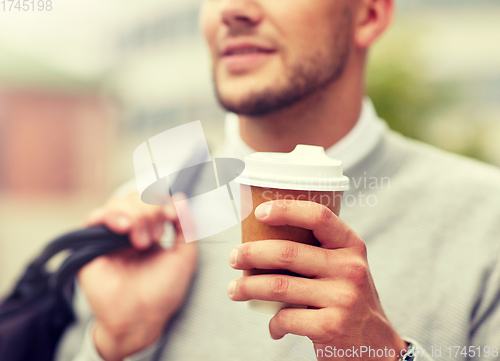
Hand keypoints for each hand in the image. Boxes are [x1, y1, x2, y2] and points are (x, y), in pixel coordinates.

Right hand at [79, 192, 196, 360]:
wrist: (142, 318)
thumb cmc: (163, 291)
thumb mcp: (184, 256)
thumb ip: (186, 227)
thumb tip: (179, 198)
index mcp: (147, 231)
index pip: (149, 200)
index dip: (161, 201)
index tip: (172, 215)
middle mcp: (126, 232)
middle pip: (133, 198)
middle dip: (149, 210)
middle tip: (157, 235)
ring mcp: (108, 238)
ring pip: (115, 204)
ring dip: (134, 214)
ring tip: (143, 239)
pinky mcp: (89, 248)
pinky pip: (94, 219)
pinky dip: (111, 216)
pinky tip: (125, 228)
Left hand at [227, 200, 406, 360]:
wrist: (374, 343)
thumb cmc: (346, 296)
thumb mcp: (343, 267)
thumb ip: (317, 251)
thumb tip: (262, 238)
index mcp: (350, 246)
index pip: (318, 216)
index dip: (286, 210)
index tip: (260, 213)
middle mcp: (350, 268)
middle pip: (288, 252)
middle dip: (251, 253)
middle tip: (234, 257)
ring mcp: (342, 298)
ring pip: (278, 285)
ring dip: (248, 287)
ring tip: (234, 290)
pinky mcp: (331, 326)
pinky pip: (285, 317)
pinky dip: (273, 322)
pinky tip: (273, 325)